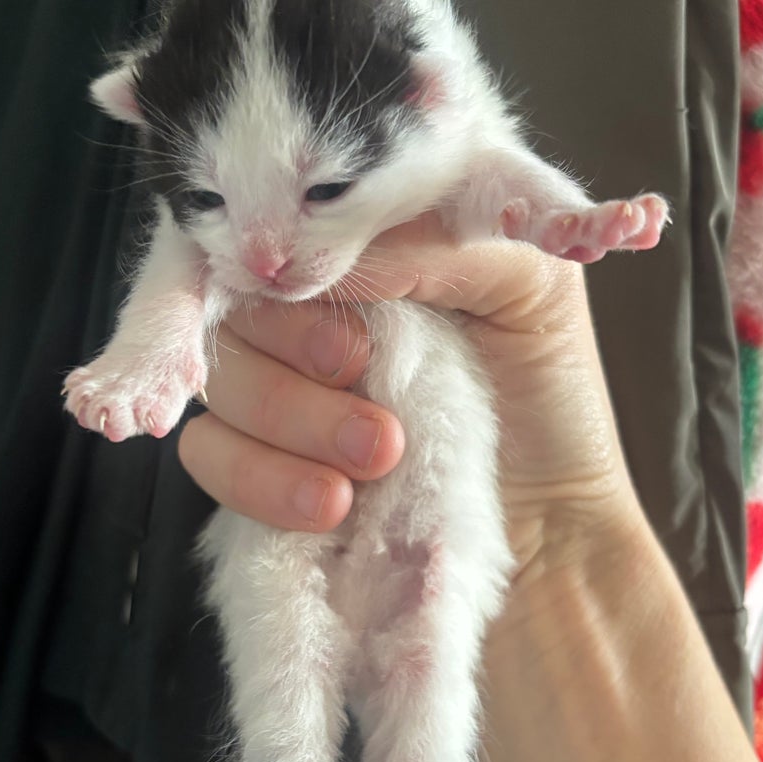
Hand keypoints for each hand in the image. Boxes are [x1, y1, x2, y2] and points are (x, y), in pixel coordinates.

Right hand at [178, 210, 641, 570]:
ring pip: (220, 384)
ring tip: (379, 464)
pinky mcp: (261, 462)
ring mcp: (279, 386)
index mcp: (367, 249)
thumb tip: (329, 254)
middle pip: (235, 310)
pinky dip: (259, 480)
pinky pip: (208, 455)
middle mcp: (310, 309)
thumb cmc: (549, 402)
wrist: (554, 530)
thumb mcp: (529, 289)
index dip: (282, 279)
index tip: (350, 353)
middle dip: (299, 374)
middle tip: (380, 427)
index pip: (278, 231)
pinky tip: (331, 507)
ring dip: (291, 429)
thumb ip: (439, 243)